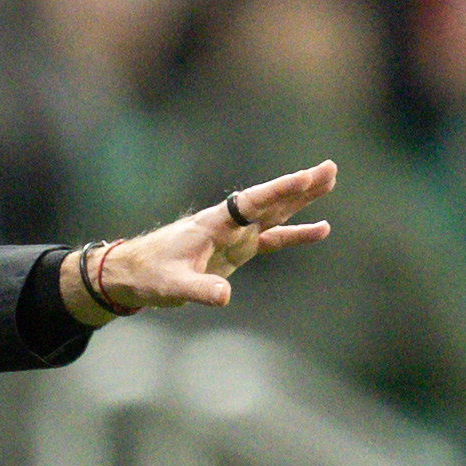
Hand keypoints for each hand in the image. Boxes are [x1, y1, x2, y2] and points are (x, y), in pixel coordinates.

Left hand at [62, 161, 336, 322]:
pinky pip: (273, 239)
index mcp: (214, 224)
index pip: (251, 203)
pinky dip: (295, 234)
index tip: (304, 177)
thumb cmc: (150, 275)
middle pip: (270, 200)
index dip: (278, 191)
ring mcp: (235, 235)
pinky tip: (320, 229)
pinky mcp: (238, 249)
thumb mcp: (173, 286)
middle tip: (330, 169)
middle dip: (300, 186)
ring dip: (302, 199)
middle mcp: (228, 224)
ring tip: (330, 181)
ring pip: (275, 213)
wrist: (134, 275)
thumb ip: (200, 290)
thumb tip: (225, 297)